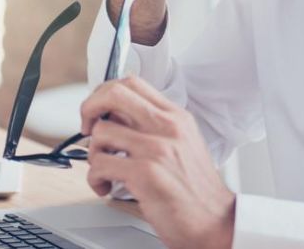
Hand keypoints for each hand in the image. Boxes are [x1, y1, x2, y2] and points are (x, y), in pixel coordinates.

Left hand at [81, 77, 235, 248]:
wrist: (216, 221)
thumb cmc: (196, 189)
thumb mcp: (184, 144)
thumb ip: (154, 127)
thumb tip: (115, 118)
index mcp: (176, 117)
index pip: (132, 83)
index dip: (105, 93)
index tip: (99, 110)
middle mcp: (167, 127)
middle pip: (114, 94)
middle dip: (90, 108)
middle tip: (87, 127)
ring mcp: (156, 148)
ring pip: (101, 131)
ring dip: (93, 152)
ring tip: (104, 168)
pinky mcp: (145, 173)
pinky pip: (100, 164)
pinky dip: (95, 178)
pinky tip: (106, 186)